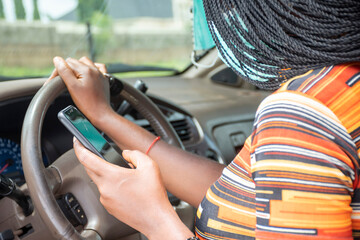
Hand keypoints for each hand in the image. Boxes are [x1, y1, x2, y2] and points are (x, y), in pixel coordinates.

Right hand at [51, 56, 112, 122]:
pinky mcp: (104, 79)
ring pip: (86, 63)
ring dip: (78, 67)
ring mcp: (101, 74)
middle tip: (61, 81)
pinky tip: (88, 74)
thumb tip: (57, 59)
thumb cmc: (87, 103)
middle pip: (76, 62)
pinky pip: (98, 68)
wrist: (101, 113)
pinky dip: (91, 69)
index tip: (53, 82)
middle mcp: (95, 69)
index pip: (67, 63)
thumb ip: (64, 71)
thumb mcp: (72, 86)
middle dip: (67, 69)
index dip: (58, 71)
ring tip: (73, 78)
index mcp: (86, 70)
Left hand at [73, 139, 193, 239]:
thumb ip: (134, 154)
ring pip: (100, 181)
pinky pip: (105, 192)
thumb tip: (126, 154)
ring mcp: (105, 199)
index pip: (86, 158)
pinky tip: (126, 187)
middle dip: (93, 159)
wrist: (156, 219)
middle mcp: (104, 188)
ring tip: (125, 174)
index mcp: (111, 176)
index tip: (77, 141)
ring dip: (107, 174)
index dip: (79, 147)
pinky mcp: (109, 207)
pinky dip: (112, 185)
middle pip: (90, 169)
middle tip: (100, 153)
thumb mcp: (149, 165)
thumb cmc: (153, 196)